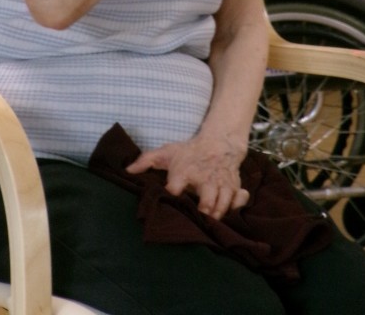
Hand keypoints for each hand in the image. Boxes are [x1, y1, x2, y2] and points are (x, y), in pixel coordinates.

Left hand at [126, 132, 249, 219]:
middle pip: (207, 200)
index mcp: (185, 170)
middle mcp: (204, 178)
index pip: (176, 185)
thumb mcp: (167, 152)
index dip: (172, 193)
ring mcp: (221, 183)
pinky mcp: (234, 187)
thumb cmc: (189, 152)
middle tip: (197, 217)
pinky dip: (235, 208)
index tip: (169, 198)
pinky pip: (238, 200)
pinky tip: (228, 211)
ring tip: (209, 221)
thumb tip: (127, 171)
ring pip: (223, 203)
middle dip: (202, 211)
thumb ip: (146, 161)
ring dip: (217, 214)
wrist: (219, 142)